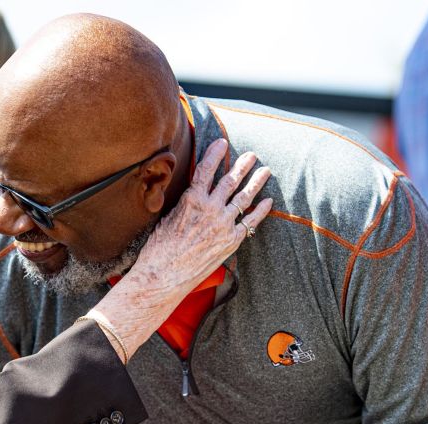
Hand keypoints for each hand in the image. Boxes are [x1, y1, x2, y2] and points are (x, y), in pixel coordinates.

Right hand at [92, 138, 271, 358]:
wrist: (164, 275)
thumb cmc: (159, 249)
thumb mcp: (166, 217)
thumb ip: (183, 203)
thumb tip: (191, 195)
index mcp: (192, 200)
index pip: (206, 169)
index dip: (215, 154)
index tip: (222, 143)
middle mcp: (211, 209)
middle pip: (230, 181)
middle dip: (242, 165)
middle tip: (251, 155)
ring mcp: (224, 225)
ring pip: (244, 198)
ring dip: (256, 182)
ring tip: (265, 171)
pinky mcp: (231, 241)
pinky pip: (250, 222)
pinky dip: (260, 211)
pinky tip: (268, 202)